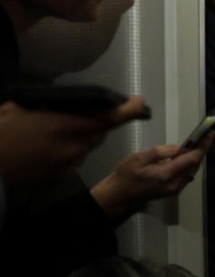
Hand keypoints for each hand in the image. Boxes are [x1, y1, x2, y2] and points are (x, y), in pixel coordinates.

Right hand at [0, 96, 143, 186]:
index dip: (126, 111)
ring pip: (88, 145)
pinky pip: (76, 157)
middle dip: (96, 123)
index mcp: (62, 126)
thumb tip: (65, 104)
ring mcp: (69, 163)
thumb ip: (49, 108)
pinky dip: (71, 149)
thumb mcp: (19, 110)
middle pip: (99, 132)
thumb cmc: (0, 135)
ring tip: (56, 132)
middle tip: (81, 115)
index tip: (139, 103)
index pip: (104, 119)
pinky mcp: (63, 174)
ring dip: (81, 136)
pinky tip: (50, 147)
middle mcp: (72, 146)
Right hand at [90, 133, 213, 218]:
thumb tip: (179, 148)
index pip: (192, 159)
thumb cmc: (126, 174)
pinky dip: (190, 165)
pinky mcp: (174, 191)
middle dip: (202, 150)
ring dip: (197, 157)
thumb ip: (160, 152)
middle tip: (206, 136)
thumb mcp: (139, 158)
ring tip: (199, 143)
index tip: (210, 134)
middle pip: (195, 165)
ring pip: (192, 171)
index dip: (203, 146)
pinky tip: (188, 156)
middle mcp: (175, 184)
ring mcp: (175, 189)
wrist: (120, 195)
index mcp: (166, 174)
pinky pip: (187, 176)